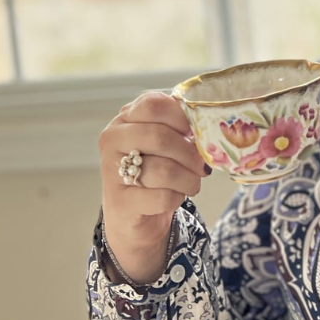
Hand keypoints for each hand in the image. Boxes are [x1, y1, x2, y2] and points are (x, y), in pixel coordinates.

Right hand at [98, 90, 209, 284]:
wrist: (132, 213)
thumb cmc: (152, 169)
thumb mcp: (161, 143)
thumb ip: (178, 128)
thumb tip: (207, 129)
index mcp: (124, 119)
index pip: (153, 105)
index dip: (181, 117)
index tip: (193, 132)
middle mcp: (113, 140)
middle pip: (159, 136)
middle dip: (189, 153)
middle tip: (202, 165)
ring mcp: (112, 171)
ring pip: (164, 170)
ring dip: (189, 179)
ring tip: (192, 183)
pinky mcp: (121, 202)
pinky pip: (163, 197)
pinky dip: (178, 198)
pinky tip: (175, 196)